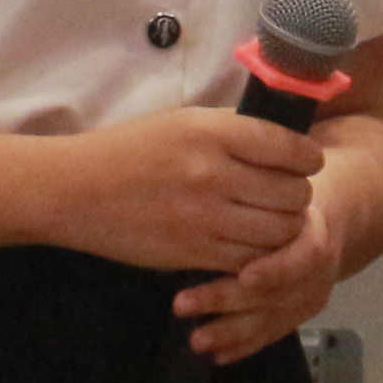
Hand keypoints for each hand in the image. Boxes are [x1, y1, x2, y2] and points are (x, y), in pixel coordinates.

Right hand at [55, 103, 322, 285]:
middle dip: (298, 196)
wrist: (73, 191)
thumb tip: (279, 142)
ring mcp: (204, 217)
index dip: (309, 159)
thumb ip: (230, 131)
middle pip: (292, 194)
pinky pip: (250, 260)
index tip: (307, 163)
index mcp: (211, 132)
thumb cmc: (126, 150)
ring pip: (278, 232)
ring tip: (270, 221)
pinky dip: (259, 256)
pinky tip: (247, 244)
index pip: (288, 147)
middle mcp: (213, 173)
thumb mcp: (179, 121)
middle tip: (286, 196)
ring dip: (283, 228)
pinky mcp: (193, 252)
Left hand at [174, 172, 357, 361]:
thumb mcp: (281, 188)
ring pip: (269, 321)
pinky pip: (269, 336)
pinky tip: (217, 356)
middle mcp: (316, 275)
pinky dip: (243, 347)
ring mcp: (306, 300)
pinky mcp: (294, 318)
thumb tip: (204, 199)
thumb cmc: (285, 200)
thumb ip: (255, 199)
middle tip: (182, 304)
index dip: (274, 270)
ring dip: (229, 333)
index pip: (301, 257)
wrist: (317, 224)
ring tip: (194, 340)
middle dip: (226, 301)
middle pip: (274, 294)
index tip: (243, 275)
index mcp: (315, 238)